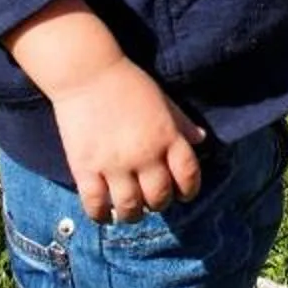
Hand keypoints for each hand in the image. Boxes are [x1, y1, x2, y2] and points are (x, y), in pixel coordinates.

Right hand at [51, 60, 207, 223]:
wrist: (87, 71)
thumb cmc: (127, 82)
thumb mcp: (162, 100)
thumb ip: (181, 123)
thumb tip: (201, 139)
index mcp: (168, 137)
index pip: (188, 175)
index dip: (189, 190)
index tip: (182, 193)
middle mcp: (145, 155)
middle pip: (159, 198)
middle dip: (159, 203)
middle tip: (151, 200)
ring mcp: (115, 164)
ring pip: (129, 208)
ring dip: (132, 214)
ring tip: (129, 209)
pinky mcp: (85, 168)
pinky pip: (95, 204)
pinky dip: (101, 215)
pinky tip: (104, 212)